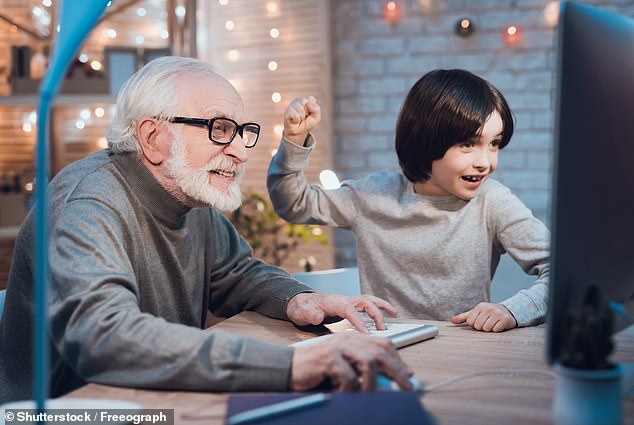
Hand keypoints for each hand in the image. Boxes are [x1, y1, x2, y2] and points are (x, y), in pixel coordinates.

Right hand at [283, 96, 320, 144]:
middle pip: (305, 102)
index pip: (311, 99)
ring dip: (302, 117)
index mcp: (305, 99)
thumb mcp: (316, 117)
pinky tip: (295, 121)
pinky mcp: (286, 113)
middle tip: (304, 117)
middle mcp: (297, 100)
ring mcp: (291, 106)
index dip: (312, 108)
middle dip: (307, 112)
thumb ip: (316, 109)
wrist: (299, 133)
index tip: (310, 113)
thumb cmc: (308, 123)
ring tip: (300, 119)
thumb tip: (308, 104)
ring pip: (300, 109)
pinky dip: (297, 120)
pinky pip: (295, 115)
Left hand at [286, 293, 396, 331]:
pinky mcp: (349, 305)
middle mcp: (343, 300)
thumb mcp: (299, 312)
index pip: (350, 311)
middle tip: (381, 329)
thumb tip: (317, 317)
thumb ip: (308, 314)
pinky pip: (367, 304)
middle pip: (364, 302)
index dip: (359, 322)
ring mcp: (347, 301)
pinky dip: (378, 306)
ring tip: (394, 314)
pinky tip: (387, 312)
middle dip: (375, 314)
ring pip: (368, 300)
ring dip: (381, 306)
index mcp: (333, 303)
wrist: (299, 301)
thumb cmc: (300, 308)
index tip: (367, 334)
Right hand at [291, 333, 412, 390]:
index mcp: (352, 338)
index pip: (382, 344)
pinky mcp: (329, 359)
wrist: (287, 367)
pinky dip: (350, 390)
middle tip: (405, 387)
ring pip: (369, 362)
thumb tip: (386, 381)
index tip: (407, 374)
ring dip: (373, 383)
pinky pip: (349, 377)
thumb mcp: (343, 367)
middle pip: (380, 351)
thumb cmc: (316, 370)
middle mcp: (347, 339)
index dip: (398, 359)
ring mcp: (338, 347)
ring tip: (369, 395)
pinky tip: (344, 393)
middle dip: (396, 371)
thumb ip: (361, 368)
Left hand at [450, 302, 516, 331]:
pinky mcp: (505, 319)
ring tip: (493, 323)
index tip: (480, 321)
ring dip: (489, 329)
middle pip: (478, 326)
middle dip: (482, 327)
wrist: (507, 312)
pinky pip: (495, 330)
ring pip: (486, 329)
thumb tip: (452, 320)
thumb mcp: (476, 314)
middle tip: (487, 322)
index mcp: (480, 306)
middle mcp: (488, 308)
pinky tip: (499, 325)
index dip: (475, 324)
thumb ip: (463, 317)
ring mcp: (497, 313)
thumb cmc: (488, 314)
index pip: (470, 322)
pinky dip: (497, 330)